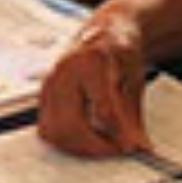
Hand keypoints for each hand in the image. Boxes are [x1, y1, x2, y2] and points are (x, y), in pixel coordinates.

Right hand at [36, 14, 149, 156]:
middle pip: (71, 126)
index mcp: (92, 61)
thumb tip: (139, 148)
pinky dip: (66, 140)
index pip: (103, 112)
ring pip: (55, 131)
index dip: (120, 136)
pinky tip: (87, 137)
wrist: (107, 32)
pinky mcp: (42, 94)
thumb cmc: (122, 54)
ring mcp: (49, 82)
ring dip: (79, 147)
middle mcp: (64, 70)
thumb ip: (133, 116)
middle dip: (96, 147)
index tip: (133, 147)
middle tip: (117, 149)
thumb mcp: (135, 80)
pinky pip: (47, 128)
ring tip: (103, 145)